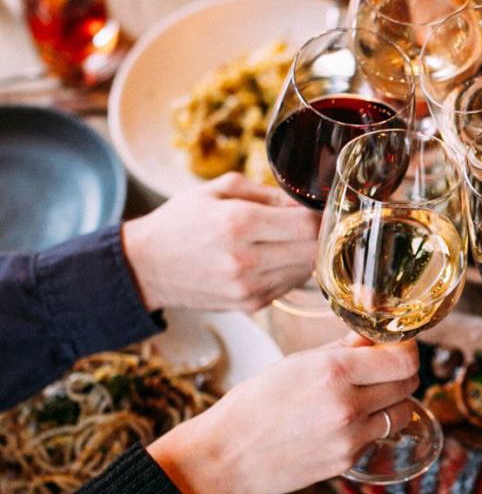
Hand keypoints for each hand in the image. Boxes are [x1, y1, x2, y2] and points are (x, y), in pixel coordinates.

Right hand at [122, 173, 320, 312]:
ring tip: (291, 239)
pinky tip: (276, 258)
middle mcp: (246, 259)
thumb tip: (306, 202)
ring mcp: (249, 287)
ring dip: (307, 254)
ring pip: (306, 270)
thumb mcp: (220, 189)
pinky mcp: (250, 304)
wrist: (146, 266)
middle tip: (312, 223)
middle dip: (319, 235)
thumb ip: (268, 193)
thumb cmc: (182, 220)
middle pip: (313, 250)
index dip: (322, 215)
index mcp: (239, 223)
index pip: (307, 224)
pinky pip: (289, 286)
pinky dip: (291, 271)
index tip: (323, 208)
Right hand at [148, 333, 419, 493]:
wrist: (226, 456)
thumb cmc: (256, 403)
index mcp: (334, 371)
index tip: (397, 347)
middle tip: (384, 369)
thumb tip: (374, 335)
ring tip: (368, 396)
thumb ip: (344, 348)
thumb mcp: (298, 363)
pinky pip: (377, 436)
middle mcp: (348, 405)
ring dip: (392, 402)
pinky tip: (345, 421)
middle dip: (401, 373)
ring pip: (401, 413)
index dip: (405, 350)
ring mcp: (351, 438)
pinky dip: (371, 426)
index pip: (403, 358)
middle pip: (409, 384)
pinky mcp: (347, 462)